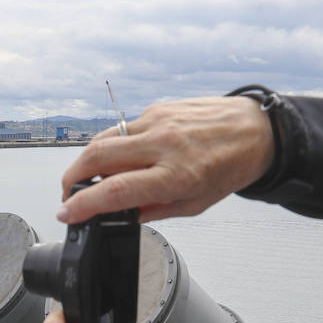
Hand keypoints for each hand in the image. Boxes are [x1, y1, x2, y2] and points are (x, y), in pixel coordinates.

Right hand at [56, 97, 274, 224]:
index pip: (115, 190)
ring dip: (85, 161)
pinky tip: (121, 157)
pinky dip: (113, 145)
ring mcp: (157, 121)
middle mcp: (163, 145)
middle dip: (71, 179)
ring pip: (103, 139)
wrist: (256, 130)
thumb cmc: (231, 167)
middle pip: (96, 157)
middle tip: (67, 195)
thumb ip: (153, 210)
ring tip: (86, 178)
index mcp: (175, 175)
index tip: (66, 213)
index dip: (83, 205)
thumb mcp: (194, 204)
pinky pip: (122, 128)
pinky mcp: (157, 109)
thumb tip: (120, 213)